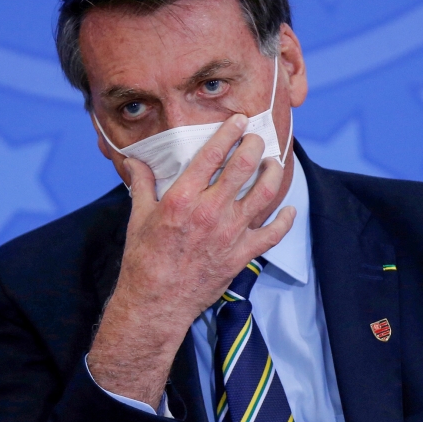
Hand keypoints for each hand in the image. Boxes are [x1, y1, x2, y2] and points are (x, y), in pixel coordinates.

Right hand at [87, 114, 296, 408]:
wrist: (156, 302)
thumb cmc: (143, 259)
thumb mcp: (138, 216)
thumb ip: (142, 183)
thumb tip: (134, 161)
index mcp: (183, 197)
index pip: (212, 154)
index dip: (229, 132)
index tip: (239, 120)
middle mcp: (210, 210)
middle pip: (244, 166)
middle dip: (254, 144)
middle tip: (257, 138)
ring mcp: (230, 233)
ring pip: (265, 192)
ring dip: (273, 172)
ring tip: (273, 163)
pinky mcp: (242, 255)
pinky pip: (273, 233)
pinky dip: (285, 220)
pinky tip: (288, 209)